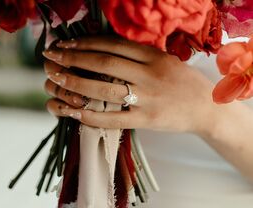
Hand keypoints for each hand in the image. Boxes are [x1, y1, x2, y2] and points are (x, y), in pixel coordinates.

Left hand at [43, 36, 214, 133]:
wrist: (207, 107)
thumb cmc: (184, 83)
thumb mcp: (165, 60)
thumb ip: (140, 56)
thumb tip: (107, 51)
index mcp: (153, 56)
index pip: (113, 44)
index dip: (86, 42)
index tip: (66, 43)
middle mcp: (149, 74)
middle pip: (104, 63)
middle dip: (73, 58)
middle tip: (52, 57)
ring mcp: (148, 99)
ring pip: (105, 89)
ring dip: (76, 83)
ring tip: (56, 79)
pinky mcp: (147, 120)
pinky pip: (114, 118)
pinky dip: (90, 116)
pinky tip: (72, 112)